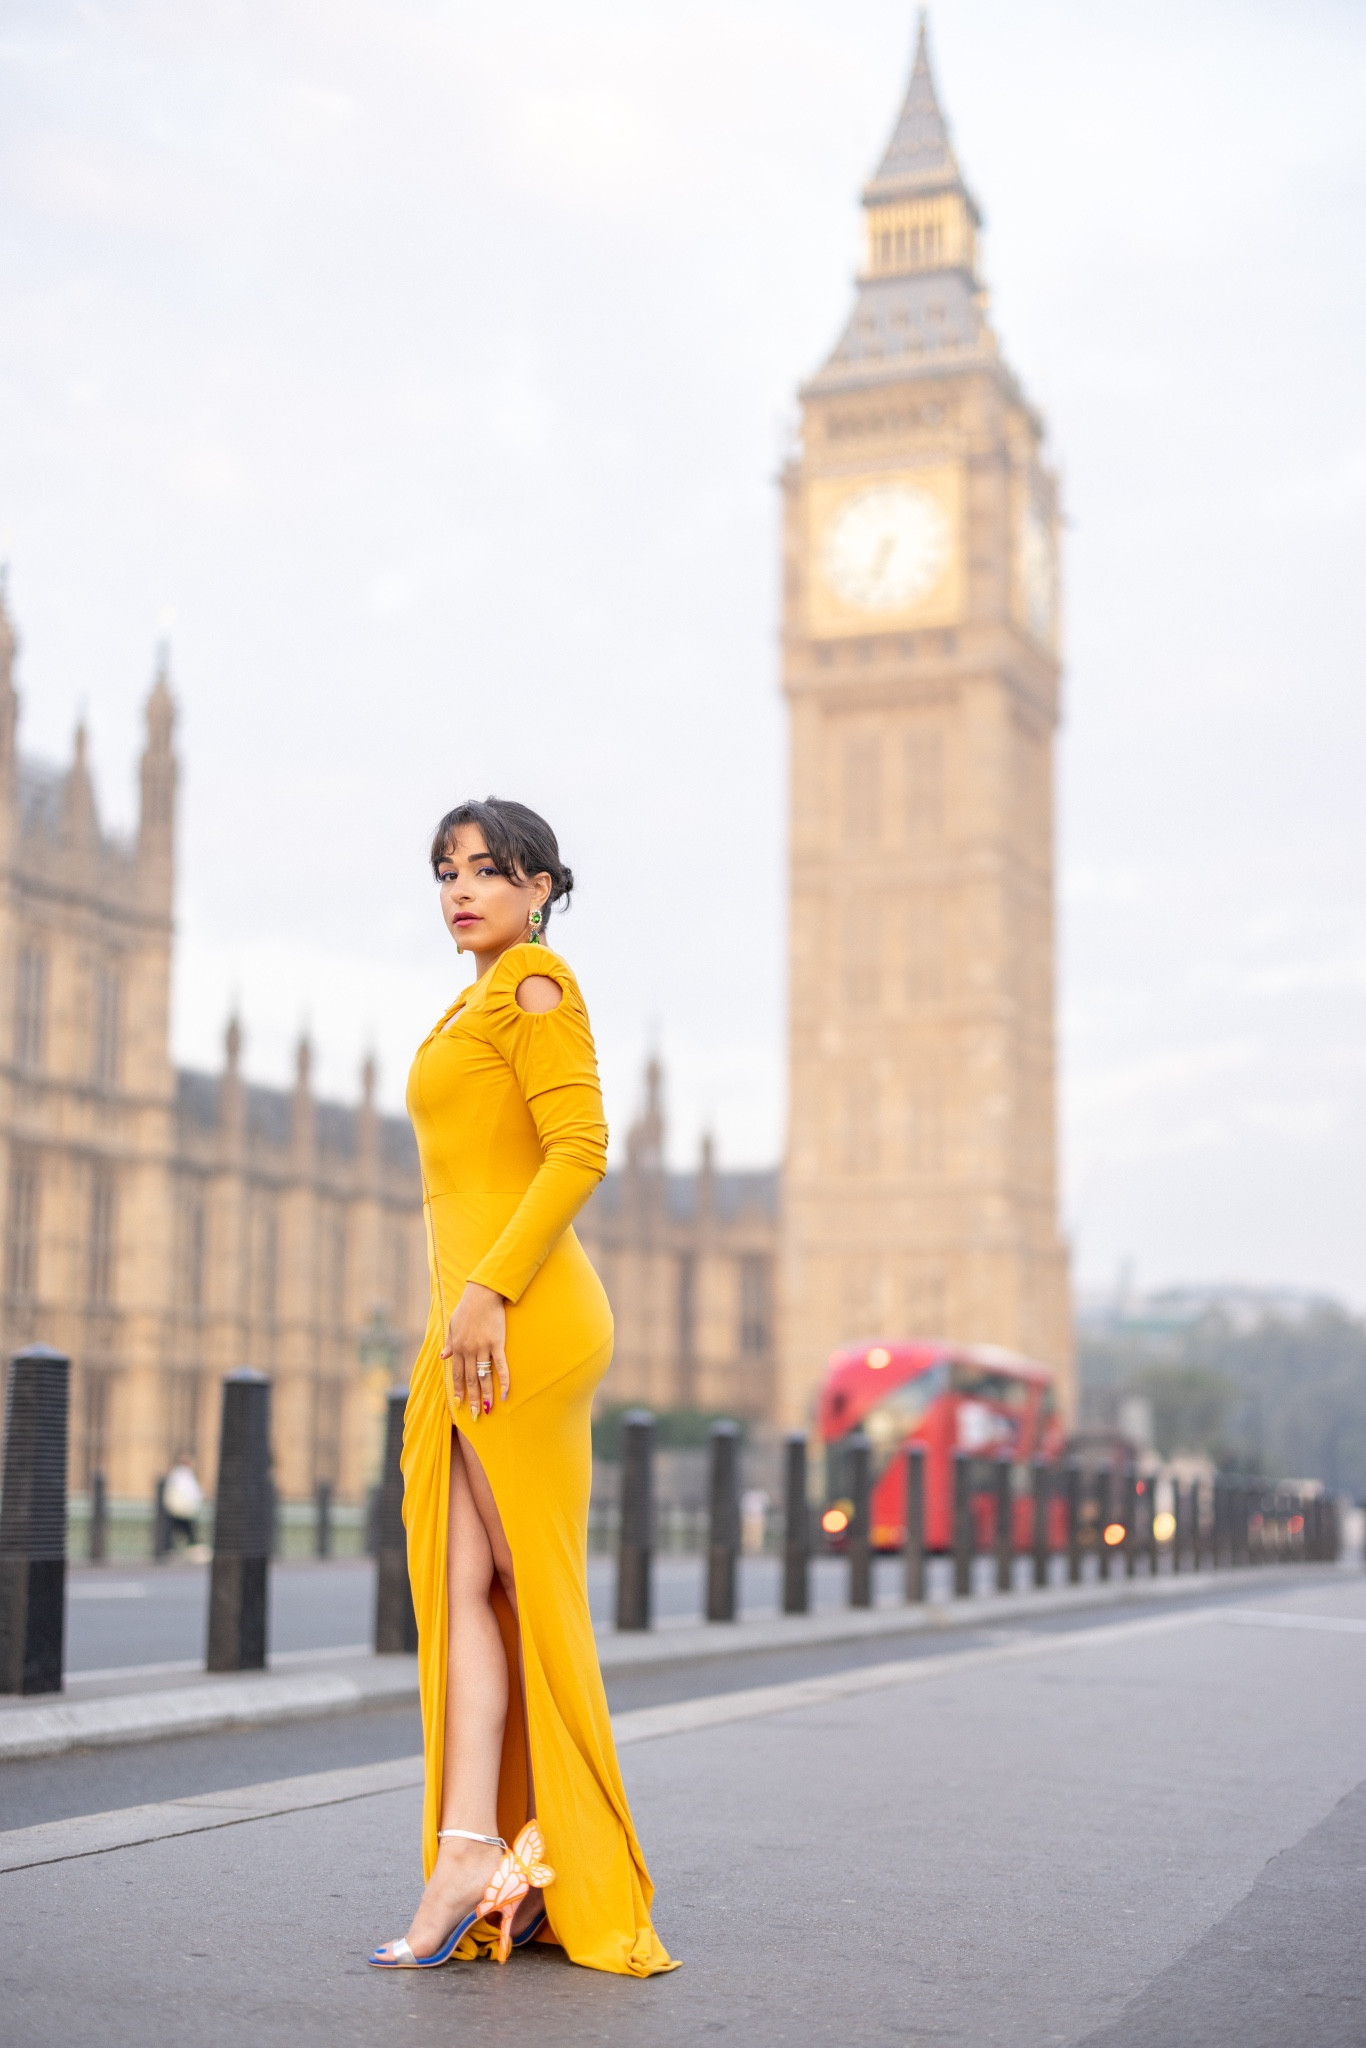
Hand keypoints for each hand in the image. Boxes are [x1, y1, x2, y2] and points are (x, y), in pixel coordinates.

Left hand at [441, 1282, 508, 1421]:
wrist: (482, 1294)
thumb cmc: (466, 1308)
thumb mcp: (452, 1325)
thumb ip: (449, 1343)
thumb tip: (442, 1358)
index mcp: (457, 1347)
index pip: (456, 1375)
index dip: (457, 1390)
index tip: (459, 1404)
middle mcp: (468, 1350)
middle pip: (470, 1380)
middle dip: (472, 1399)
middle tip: (476, 1415)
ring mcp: (483, 1348)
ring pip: (483, 1377)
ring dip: (486, 1395)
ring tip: (488, 1410)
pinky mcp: (496, 1343)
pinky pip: (500, 1366)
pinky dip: (503, 1380)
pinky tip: (505, 1393)